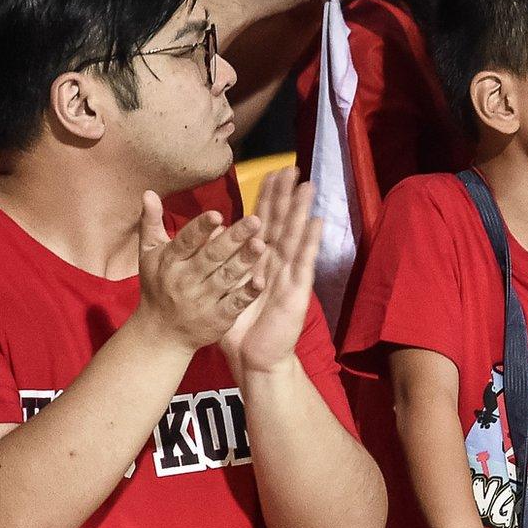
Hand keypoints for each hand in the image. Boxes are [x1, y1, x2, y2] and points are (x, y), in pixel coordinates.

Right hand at [136, 194, 265, 352]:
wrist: (159, 334)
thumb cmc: (157, 286)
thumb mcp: (149, 255)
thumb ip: (152, 223)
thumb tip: (148, 192)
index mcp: (169, 262)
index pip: (185, 242)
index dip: (200, 229)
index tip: (217, 214)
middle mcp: (184, 280)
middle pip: (211, 257)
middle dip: (233, 239)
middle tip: (255, 220)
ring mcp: (202, 301)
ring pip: (225, 278)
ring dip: (244, 262)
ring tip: (262, 244)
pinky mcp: (217, 318)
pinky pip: (233, 304)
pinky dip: (246, 294)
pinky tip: (262, 281)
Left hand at [220, 168, 321, 373]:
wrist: (254, 359)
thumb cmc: (239, 328)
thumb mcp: (222, 292)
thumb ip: (218, 265)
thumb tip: (211, 235)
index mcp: (258, 262)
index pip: (263, 223)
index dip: (268, 199)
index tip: (270, 173)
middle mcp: (276, 263)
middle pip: (281, 223)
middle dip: (286, 196)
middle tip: (291, 168)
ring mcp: (289, 274)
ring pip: (295, 236)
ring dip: (301, 211)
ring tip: (307, 186)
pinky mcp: (297, 289)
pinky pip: (303, 261)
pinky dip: (310, 241)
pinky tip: (316, 221)